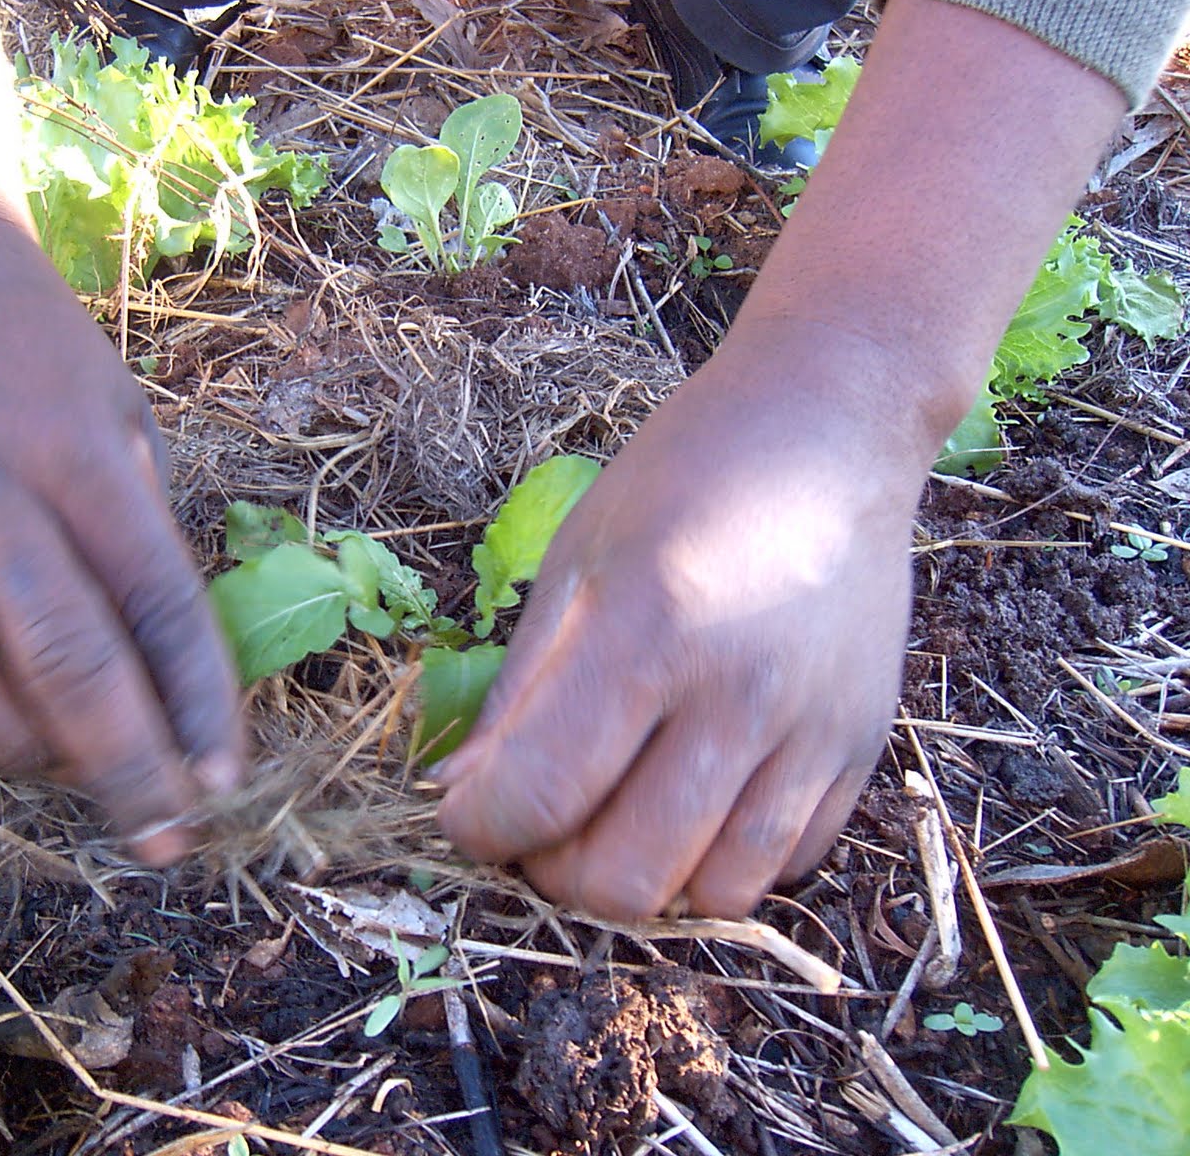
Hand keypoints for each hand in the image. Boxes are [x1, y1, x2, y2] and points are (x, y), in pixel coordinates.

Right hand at [0, 143, 242, 862]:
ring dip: (22, 750)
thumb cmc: (47, 356)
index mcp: (74, 453)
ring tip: (70, 763)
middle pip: (62, 660)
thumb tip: (173, 686)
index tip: (224, 779)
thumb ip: (142, 545)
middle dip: (125, 768)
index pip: (153, 603)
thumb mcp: (125, 422)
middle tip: (166, 839)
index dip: (197, 701)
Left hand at [435, 320, 927, 917]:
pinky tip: (696, 801)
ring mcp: (812, 729)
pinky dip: (726, 858)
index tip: (471, 814)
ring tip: (619, 820)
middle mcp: (739, 694)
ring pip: (714, 896)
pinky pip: (788, 865)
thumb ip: (521, 690)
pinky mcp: (864, 745)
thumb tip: (465, 794)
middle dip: (557, 874)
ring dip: (647, 882)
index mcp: (647, 629)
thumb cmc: (683, 481)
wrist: (830, 433)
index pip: (541, 795)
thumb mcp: (575, 561)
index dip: (482, 828)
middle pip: (626, 879)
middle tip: (543, 825)